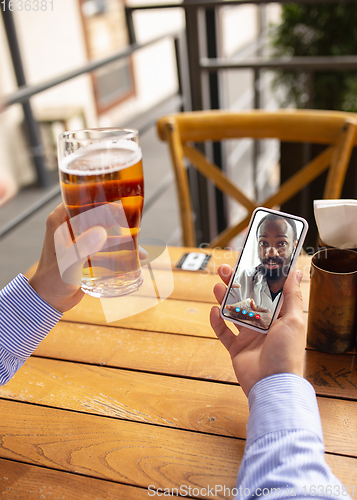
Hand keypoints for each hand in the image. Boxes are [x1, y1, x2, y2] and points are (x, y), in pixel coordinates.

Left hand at [29, 203, 147, 312]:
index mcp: (60, 219)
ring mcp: (79, 238)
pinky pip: (106, 245)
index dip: (103, 199)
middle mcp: (69, 225)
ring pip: (105, 229)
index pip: (83, 199)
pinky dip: (120, 249)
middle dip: (117, 217)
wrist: (50, 300)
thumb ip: (83, 247)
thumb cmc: (53, 280)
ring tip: (139, 240)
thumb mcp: (69, 262)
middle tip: (135, 223)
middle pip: (98, 213)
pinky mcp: (87, 251)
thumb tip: (101, 232)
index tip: (122, 205)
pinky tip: (136, 255)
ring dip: (122, 235)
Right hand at [210, 264, 305, 396]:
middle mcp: (264, 325)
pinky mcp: (237, 349)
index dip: (256, 279)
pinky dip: (217, 323)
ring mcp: (249, 337)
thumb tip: (295, 272)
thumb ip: (292, 295)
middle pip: (247, 299)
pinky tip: (214, 311)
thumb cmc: (287, 353)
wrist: (272, 384)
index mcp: (279, 317)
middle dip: (236, 284)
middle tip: (225, 270)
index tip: (247, 264)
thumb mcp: (294, 320)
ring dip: (225, 299)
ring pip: (233, 313)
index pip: (266, 292)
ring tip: (217, 286)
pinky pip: (224, 333)